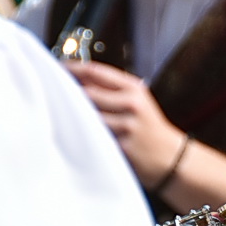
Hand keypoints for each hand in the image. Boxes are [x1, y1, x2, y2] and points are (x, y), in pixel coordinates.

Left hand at [65, 60, 184, 186]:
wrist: (171, 157)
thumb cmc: (148, 128)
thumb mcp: (137, 101)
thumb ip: (110, 89)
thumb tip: (74, 79)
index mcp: (134, 88)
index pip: (96, 71)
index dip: (72, 69)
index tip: (56, 69)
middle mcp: (131, 104)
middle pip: (87, 92)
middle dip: (68, 92)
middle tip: (54, 93)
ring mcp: (127, 125)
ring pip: (87, 115)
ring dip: (73, 115)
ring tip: (65, 116)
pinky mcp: (122, 145)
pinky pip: (93, 136)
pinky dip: (81, 133)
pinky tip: (78, 134)